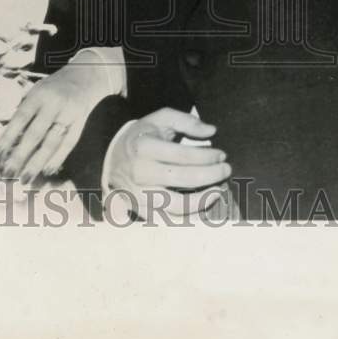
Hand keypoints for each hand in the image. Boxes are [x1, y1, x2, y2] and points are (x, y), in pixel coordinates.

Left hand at [0, 63, 112, 183]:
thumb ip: (24, 113)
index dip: (8, 138)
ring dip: (37, 163)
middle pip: (35, 134)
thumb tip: (9, 143)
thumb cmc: (52, 89)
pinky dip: (57, 159)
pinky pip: (68, 144)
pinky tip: (46, 171)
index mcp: (38, 95)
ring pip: (52, 143)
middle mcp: (53, 104)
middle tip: (8, 174)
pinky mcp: (80, 123)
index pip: (20, 119)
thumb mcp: (35, 92)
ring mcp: (68, 114)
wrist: (85, 76)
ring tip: (25, 179)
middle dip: (20, 156)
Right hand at [107, 108, 230, 219]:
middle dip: (212, 175)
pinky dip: (190, 215)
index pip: (184, 155)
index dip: (208, 156)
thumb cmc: (141, 137)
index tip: (221, 155)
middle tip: (226, 170)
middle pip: (185, 179)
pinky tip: (203, 205)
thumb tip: (211, 131)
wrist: (111, 159)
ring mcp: (139, 194)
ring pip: (179, 205)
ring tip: (219, 190)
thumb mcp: (159, 120)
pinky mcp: (141, 210)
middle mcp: (141, 172)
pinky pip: (170, 219)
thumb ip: (186, 121)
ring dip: (204, 199)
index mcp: (144, 147)